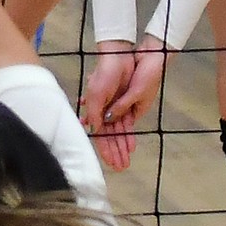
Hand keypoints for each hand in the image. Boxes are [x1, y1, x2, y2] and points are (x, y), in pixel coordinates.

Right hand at [83, 42, 136, 170]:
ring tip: (126, 160)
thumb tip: (95, 130)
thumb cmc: (105, 73)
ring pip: (119, 132)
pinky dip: (128, 134)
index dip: (104, 149)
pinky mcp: (126, 104)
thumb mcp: (97, 94)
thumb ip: (96, 113)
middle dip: (114, 152)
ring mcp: (115, 109)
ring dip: (122, 146)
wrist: (119, 58)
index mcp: (94, 110)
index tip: (109, 162)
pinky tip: (131, 146)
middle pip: (110, 137)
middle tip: (120, 167)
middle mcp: (104, 112)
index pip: (99, 135)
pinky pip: (127, 123)